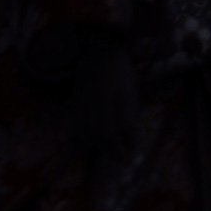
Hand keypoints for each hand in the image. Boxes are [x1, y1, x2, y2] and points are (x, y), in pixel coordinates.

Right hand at [72, 36, 138, 158]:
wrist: (99, 51)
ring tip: (108, 155)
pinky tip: (90, 144)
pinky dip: (83, 138)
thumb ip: (133, 108)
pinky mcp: (77, 103)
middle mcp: (104, 101)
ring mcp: (88, 102)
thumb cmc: (122, 71)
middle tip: (121, 160)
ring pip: (91, 132)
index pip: (126, 126)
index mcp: (123, 95)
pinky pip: (77, 126)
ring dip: (99, 147)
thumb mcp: (134, 86)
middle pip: (107, 133)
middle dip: (114, 150)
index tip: (132, 151)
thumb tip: (132, 133)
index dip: (129, 141)